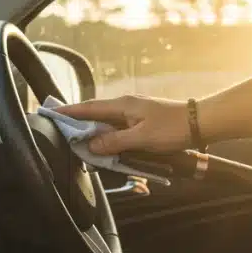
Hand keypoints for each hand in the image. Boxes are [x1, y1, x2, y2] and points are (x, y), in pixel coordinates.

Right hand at [54, 95, 191, 154]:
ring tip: (82, 145)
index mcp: (122, 105)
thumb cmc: (173, 128)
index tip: (51, 113)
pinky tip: (108, 147)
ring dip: (95, 134)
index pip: (88, 107)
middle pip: (94, 116)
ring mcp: (133, 113)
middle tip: (62, 135)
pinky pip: (118, 129)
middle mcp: (125, 106)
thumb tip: (91, 145)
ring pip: (106, 124)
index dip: (68, 112)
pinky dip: (109, 138)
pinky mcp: (141, 122)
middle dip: (78, 125)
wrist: (201, 123)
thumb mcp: (141, 138)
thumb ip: (114, 142)